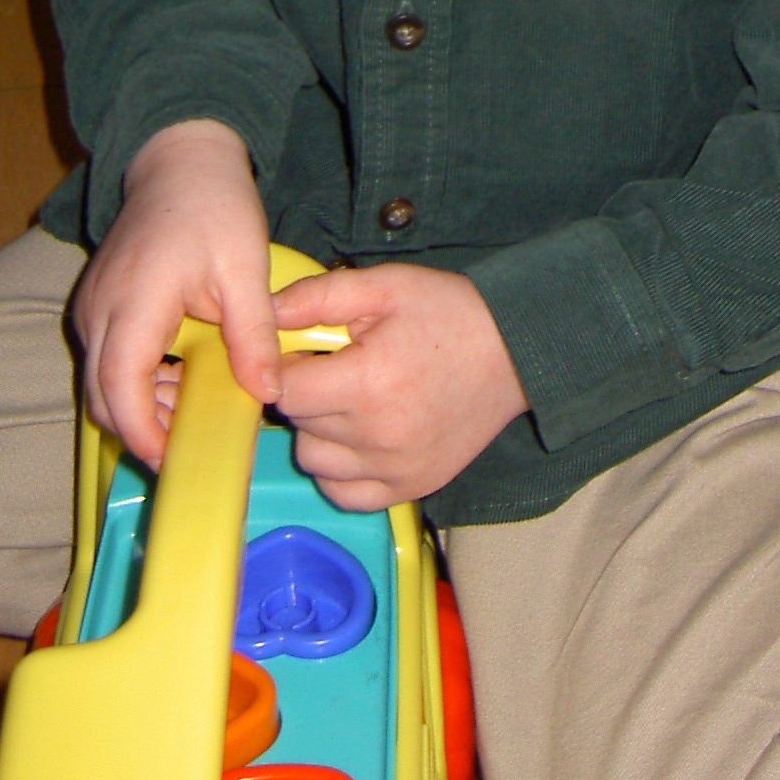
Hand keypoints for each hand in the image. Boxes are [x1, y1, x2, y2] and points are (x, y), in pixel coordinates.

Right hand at [72, 120, 279, 467]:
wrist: (181, 161)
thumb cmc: (214, 207)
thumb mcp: (245, 268)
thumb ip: (253, 334)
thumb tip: (267, 394)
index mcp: (134, 302)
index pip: (120, 388)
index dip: (143, 433)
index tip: (176, 459)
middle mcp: (100, 310)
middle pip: (103, 396)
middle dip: (143, 428)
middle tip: (196, 440)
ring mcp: (94, 307)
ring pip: (102, 382)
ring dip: (141, 405)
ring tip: (197, 404)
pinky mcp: (99, 305)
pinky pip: (107, 360)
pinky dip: (137, 381)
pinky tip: (182, 375)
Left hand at [273, 266, 527, 508]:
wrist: (516, 349)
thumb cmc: (448, 311)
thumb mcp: (383, 285)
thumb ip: (317, 297)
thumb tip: (263, 313)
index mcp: (367, 382)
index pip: (285, 389)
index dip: (287, 364)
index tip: (308, 350)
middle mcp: (377, 436)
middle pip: (299, 424)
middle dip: (306, 393)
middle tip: (335, 367)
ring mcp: (396, 469)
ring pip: (316, 462)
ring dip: (320, 432)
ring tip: (350, 401)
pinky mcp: (413, 487)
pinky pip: (347, 494)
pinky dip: (342, 470)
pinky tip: (360, 438)